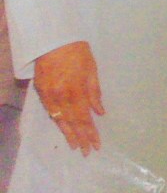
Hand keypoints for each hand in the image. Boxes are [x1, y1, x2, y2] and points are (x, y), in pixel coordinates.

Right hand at [34, 41, 104, 155]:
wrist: (53, 41)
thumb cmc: (78, 53)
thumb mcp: (92, 70)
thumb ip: (95, 92)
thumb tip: (100, 112)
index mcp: (77, 91)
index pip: (85, 118)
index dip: (90, 133)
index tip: (96, 144)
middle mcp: (62, 96)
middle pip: (72, 122)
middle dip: (80, 138)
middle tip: (87, 152)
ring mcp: (49, 95)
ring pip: (59, 119)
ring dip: (68, 133)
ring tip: (75, 145)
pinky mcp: (40, 91)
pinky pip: (50, 111)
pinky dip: (57, 121)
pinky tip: (63, 128)